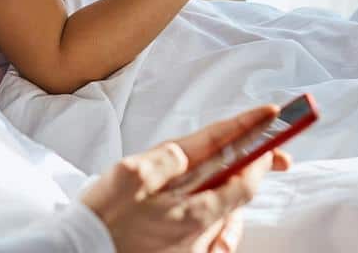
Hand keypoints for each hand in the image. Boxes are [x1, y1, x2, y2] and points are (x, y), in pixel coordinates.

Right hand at [81, 106, 291, 252]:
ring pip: (229, 216)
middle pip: (239, 193)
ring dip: (237, 194)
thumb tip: (196, 148)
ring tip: (242, 178)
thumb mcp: (130, 175)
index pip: (240, 171)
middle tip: (276, 152)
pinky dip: (225, 225)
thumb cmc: (102, 217)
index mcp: (192, 209)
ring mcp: (193, 248)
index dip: (258, 140)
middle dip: (257, 167)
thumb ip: (169, 158)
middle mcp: (199, 232)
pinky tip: (222, 218)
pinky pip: (217, 244)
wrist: (81, 251)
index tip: (272, 118)